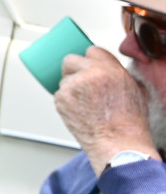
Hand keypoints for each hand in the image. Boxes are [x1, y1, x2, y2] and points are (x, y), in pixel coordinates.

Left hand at [53, 47, 158, 173]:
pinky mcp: (61, 98)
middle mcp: (91, 73)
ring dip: (70, 89)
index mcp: (111, 69)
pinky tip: (79, 112)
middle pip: (70, 60)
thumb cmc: (129, 123)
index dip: (90, 61)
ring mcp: (74, 85)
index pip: (92, 51)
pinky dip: (66, 102)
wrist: (119, 143)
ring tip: (85, 106)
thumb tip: (104, 68)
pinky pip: (59, 94)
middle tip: (80, 85)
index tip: (87, 67)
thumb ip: (116, 74)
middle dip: (73, 70)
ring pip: (64, 79)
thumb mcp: (133, 90)